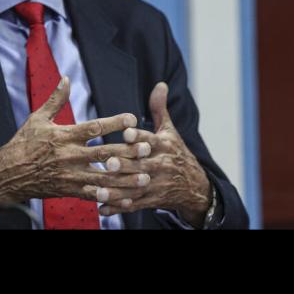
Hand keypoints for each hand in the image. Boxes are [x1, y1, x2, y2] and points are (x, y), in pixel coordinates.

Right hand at [0, 77, 154, 214]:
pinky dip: (111, 197)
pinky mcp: (69, 190)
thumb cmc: (23, 144)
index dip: (114, 123)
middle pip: (103, 153)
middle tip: (147, 148)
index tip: (133, 118)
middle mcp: (69, 156)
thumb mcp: (37, 119)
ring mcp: (70, 175)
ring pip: (103, 178)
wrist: (8, 174)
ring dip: (125, 178)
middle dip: (126, 151)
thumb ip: (55, 100)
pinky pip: (93, 195)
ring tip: (145, 177)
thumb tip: (66, 78)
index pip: (93, 127)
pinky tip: (127, 198)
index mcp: (64, 136)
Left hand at [97, 82, 211, 225]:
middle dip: (125, 165)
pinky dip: (118, 207)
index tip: (127, 133)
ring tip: (99, 190)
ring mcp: (157, 184)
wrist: (194, 186)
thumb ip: (160, 109)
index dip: (139, 137)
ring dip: (117, 190)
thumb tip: (159, 84)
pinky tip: (102, 209)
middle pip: (142, 165)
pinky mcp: (152, 200)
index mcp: (164, 146)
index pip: (151, 140)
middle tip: (108, 162)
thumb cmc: (176, 154)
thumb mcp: (170, 131)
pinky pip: (134, 204)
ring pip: (135, 187)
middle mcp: (161, 165)